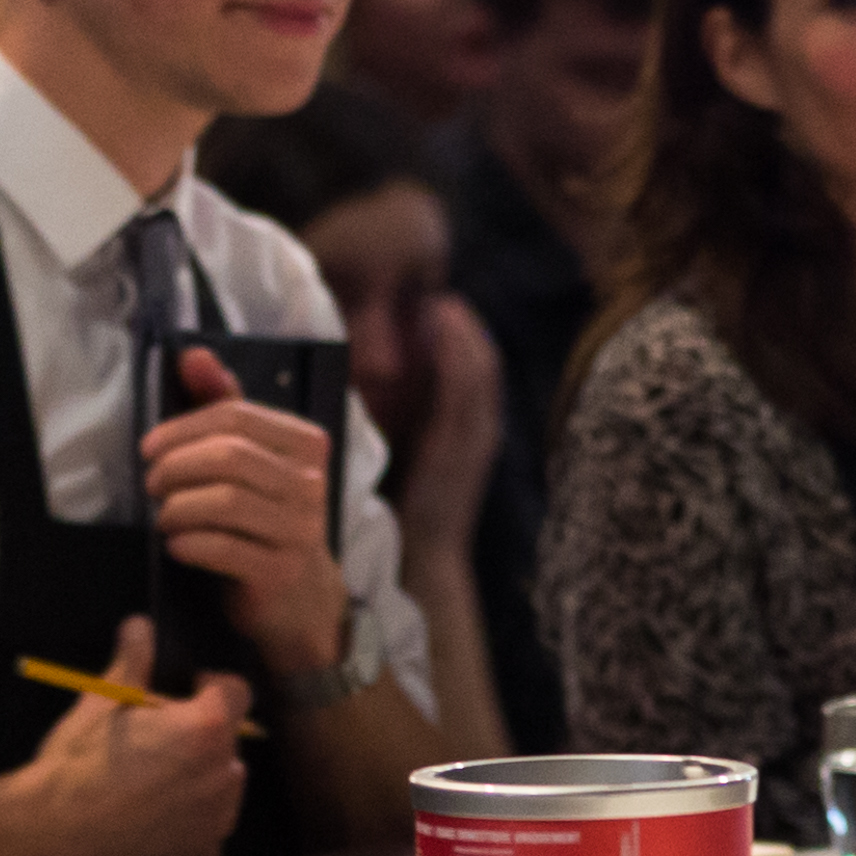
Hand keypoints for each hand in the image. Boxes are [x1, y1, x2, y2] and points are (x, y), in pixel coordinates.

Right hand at [0, 615, 247, 855]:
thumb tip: (141, 624)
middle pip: (226, 742)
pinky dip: (187, 827)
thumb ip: (133, 662)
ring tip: (149, 788)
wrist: (49, 833)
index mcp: (207, 728)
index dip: (210, 689)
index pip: (236, 691)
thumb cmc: (75, 763)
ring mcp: (219, 820)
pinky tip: (150, 824)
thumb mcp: (101, 704)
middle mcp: (226, 772)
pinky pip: (207, 831)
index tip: (184, 695)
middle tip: (154, 749)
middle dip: (198, 740)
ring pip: (220, 787)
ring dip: (198, 782)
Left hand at [145, 346, 352, 679]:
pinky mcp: (282, 569)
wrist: (300, 600)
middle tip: (151, 484)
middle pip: (230, 456)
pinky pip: (224, 547)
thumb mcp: (250, 460)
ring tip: (164, 516)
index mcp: (307, 443)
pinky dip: (189, 543)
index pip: (237, 417)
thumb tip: (193, 355)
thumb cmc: (264, 519)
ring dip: (177, 507)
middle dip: (176, 467)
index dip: (182, 428)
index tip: (149, 448)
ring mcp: (301, 527)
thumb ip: (222, 407)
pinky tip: (177, 545)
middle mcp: (312, 481)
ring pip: (224, 501)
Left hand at [386, 296, 503, 563]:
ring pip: (481, 372)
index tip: (438, 310)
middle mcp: (482, 431)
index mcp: (468, 435)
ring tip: (446, 305)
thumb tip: (371, 387)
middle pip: (484, 365)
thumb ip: (399, 425)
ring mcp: (478, 437)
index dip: (461, 340)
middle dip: (466, 330)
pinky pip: (469, 389)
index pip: (474, 375)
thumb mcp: (405, 459)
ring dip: (465, 336)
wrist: (424, 558)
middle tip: (444, 297)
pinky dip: (459, 356)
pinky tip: (444, 332)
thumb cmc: (403, 513)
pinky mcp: (468, 443)